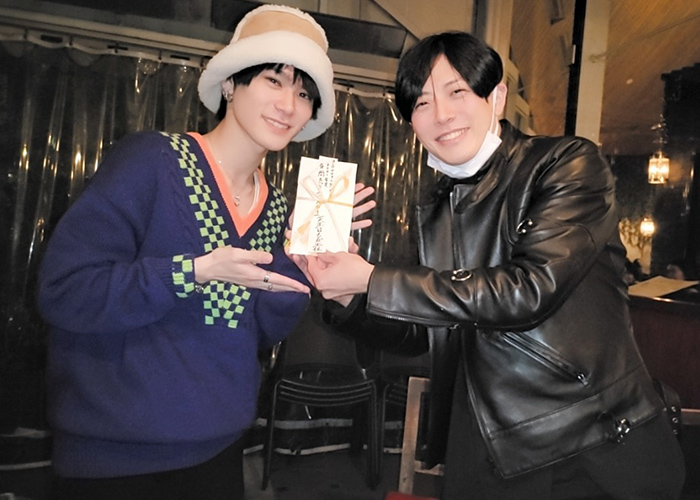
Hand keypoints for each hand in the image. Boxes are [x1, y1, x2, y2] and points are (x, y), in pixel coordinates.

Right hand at [194, 246, 309, 293]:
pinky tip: (279, 284)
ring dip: (286, 288)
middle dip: (293, 289)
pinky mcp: (248, 280)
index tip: (303, 288)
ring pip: (273, 287)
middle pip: (278, 287)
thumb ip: (255, 255)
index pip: (278, 281)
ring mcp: (252, 282)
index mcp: (255, 275)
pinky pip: (267, 285)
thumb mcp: (238, 253)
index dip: (292, 284)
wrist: (207, 268)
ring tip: (296, 289)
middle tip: (306, 291)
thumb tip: (270, 258)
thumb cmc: (222, 259)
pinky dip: (277, 285)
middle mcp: (255, 281)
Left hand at [285, 182, 375, 241]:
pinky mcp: (338, 229)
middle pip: (350, 202)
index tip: (358, 184)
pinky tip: (369, 222)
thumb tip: (306, 188)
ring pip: (354, 212)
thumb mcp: (301, 208)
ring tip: (373, 202)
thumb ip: (305, 200)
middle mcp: (334, 211)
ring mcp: (337, 220)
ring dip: (363, 207)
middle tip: (370, 189)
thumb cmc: (298, 221)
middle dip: (361, 195)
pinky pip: (352, 227)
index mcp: (327, 204)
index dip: (350, 190)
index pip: (340, 195)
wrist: (298, 234)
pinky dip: (360, 224)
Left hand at [305, 252, 373, 301]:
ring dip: (329, 264)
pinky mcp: (339, 292)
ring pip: (326, 275)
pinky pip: (332, 280)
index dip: (311, 256)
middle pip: (317, 272)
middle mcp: (324, 289)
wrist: (370, 279)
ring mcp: (331, 293)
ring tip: (334, 255)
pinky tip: (338, 262)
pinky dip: (334, 271)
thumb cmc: (356, 270)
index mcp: (321, 281)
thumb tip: (321, 253)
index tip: (311, 251)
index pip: (311, 266)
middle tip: (318, 254)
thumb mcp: (338, 256)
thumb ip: (325, 254)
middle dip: (319, 261)